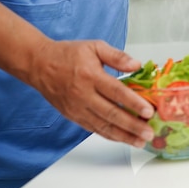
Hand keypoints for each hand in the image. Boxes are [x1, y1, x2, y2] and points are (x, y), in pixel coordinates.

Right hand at [28, 40, 154, 146]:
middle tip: (149, 133)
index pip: (116, 92)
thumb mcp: (95, 46)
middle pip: (111, 113)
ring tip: (140, 141)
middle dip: (132, 125)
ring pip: (103, 126)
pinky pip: (93, 128)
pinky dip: (109, 135)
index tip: (149, 111)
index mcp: (91, 76)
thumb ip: (117, 56)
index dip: (133, 103)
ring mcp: (77, 108)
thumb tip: (136, 65)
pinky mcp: (73, 116)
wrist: (39, 65)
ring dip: (123, 136)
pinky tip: (123, 139)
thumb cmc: (68, 54)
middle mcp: (83, 95)